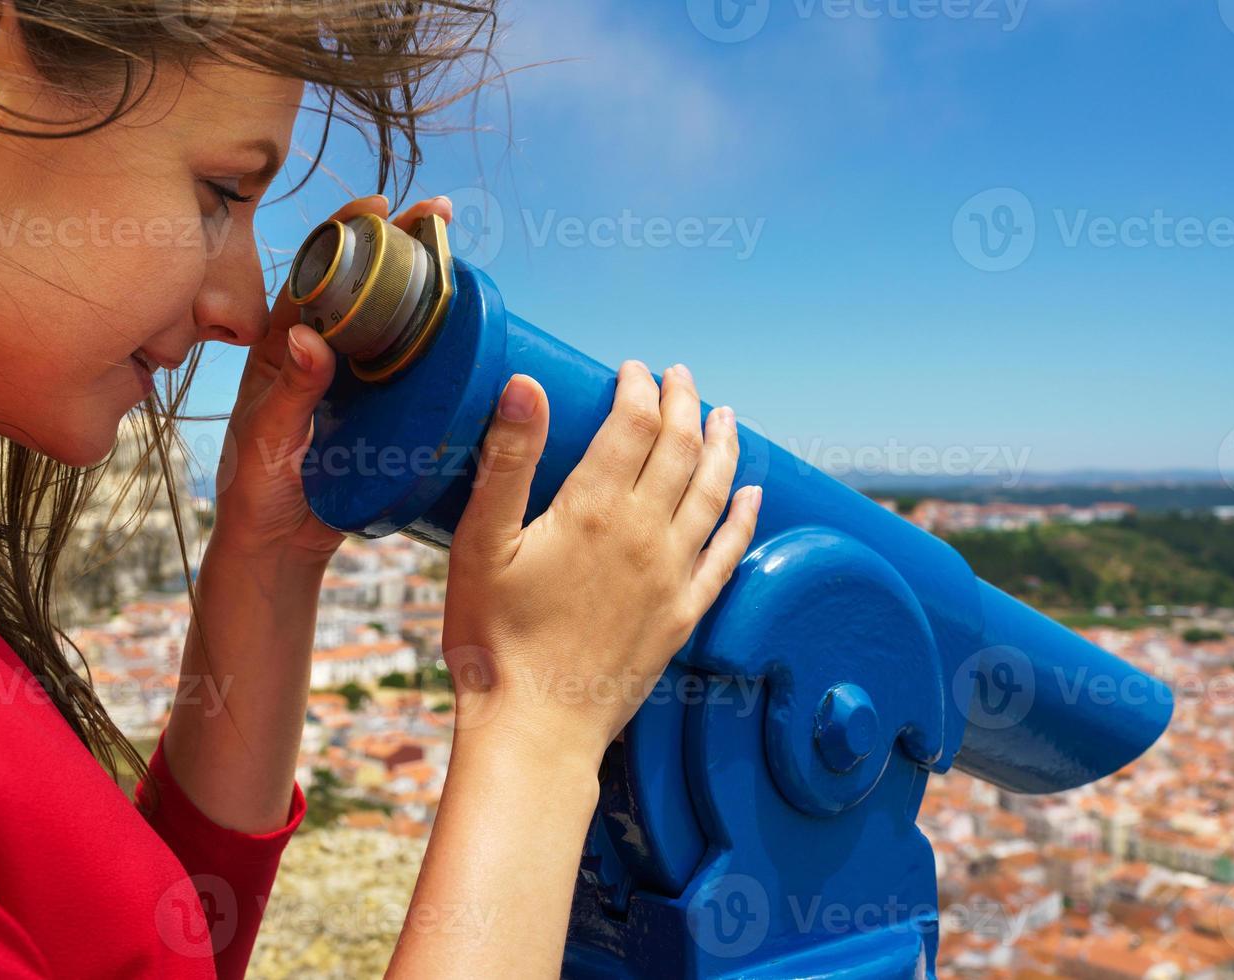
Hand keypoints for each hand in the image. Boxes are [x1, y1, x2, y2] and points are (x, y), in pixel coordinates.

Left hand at [211, 193, 454, 561]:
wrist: (278, 547)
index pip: (313, 276)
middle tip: (435, 216)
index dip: (343, 234)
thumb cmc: (257, 493)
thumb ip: (288, 393)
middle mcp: (315, 357)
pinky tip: (461, 330)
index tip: (377, 204)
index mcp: (279, 351)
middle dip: (395, 246)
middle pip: (358, 287)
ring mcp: (347, 384)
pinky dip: (431, 345)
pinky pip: (405, 369)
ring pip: (385, 323)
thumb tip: (308, 337)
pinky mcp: (375, 414)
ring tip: (456, 255)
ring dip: (418, 288)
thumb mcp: (268, 442)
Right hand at [442, 361, 761, 767]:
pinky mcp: (682, 615)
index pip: (632, 424)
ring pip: (713, 493)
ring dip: (722, 447)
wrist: (534, 727)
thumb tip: (526, 385)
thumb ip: (508, 461)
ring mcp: (671, 575)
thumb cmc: (493, 639)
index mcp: (594, 509)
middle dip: (683, 403)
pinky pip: (728, 555)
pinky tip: (754, 497)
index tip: (632, 369)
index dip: (636, 388)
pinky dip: (745, 519)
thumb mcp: (479, 543)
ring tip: (725, 416)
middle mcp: (645, 534)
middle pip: (680, 449)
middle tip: (679, 378)